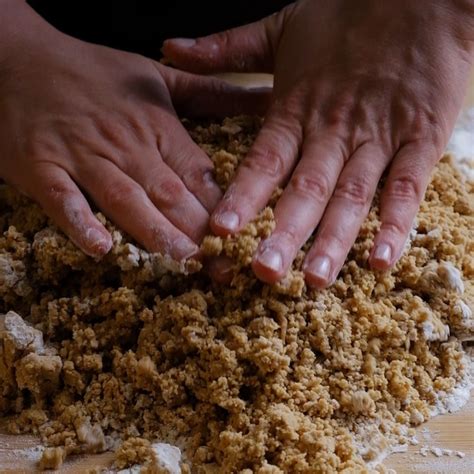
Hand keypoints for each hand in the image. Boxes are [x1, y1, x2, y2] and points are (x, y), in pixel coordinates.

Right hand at [0, 1, 268, 259]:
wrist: (19, 57)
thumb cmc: (94, 72)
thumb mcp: (159, 77)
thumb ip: (214, 92)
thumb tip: (267, 94)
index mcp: (158, 127)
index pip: (197, 174)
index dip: (223, 208)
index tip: (245, 239)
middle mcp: (126, 145)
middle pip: (169, 193)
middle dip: (198, 231)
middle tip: (223, 266)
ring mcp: (83, 157)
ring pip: (124, 199)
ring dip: (153, 231)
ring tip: (181, 260)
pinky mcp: (42, 167)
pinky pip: (63, 199)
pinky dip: (79, 222)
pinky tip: (100, 248)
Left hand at [163, 0, 473, 284]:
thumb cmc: (347, 14)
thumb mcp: (280, 29)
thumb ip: (226, 50)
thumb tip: (171, 50)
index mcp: (296, 110)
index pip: (264, 161)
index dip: (242, 196)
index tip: (221, 231)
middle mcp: (332, 131)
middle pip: (305, 189)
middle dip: (284, 234)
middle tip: (263, 274)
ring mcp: (377, 136)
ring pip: (352, 195)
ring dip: (334, 240)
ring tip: (315, 279)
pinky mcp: (421, 138)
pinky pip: (407, 187)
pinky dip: (396, 223)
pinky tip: (381, 261)